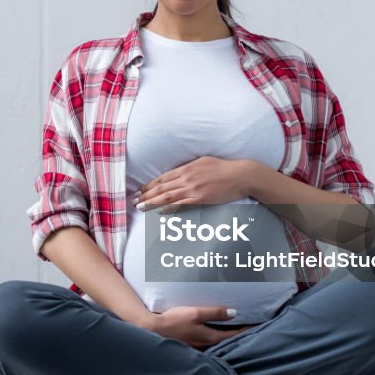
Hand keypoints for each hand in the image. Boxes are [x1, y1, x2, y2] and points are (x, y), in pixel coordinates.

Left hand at [135, 157, 251, 212]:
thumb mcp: (203, 161)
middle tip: (134, 201)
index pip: (162, 178)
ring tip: (140, 207)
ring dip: (152, 202)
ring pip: (167, 196)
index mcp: (186, 168)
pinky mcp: (201, 199)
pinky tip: (159, 212)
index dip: (149, 185)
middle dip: (146, 195)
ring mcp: (193, 189)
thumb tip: (178, 172)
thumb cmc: (223, 168)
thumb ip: (189, 167)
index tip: (140, 191)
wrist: (240, 175)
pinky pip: (181, 205)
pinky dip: (168, 208)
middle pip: (161, 188)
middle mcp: (187, 178)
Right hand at [145, 305, 253, 349]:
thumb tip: (234, 313)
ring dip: (228, 339)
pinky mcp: (190, 347)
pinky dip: (215, 340)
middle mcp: (206, 346)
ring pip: (218, 344)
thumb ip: (214, 313)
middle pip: (227, 342)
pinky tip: (214, 336)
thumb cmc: (173, 321)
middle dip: (239, 336)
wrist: (152, 330)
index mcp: (209, 337)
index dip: (246, 330)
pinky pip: (208, 345)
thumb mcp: (195, 313)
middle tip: (250, 329)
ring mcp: (198, 348)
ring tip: (235, 333)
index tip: (258, 326)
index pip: (234, 335)